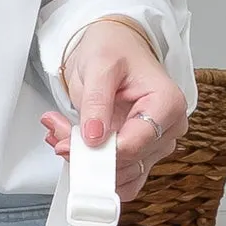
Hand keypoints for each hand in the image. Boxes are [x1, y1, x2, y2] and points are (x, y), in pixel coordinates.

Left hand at [42, 18, 186, 197]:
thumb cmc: (115, 48)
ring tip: (63, 134)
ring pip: (120, 176)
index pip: (134, 146)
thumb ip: (96, 101)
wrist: (115, 47)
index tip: (68, 145)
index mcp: (167, 104)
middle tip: (58, 133)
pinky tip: (74, 147)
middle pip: (126, 163)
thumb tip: (93, 138)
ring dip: (86, 163)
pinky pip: (118, 178)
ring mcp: (155, 145)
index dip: (99, 153)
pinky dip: (92, 169)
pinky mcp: (141, 155)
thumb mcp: (100, 65)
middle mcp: (167, 129)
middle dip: (87, 156)